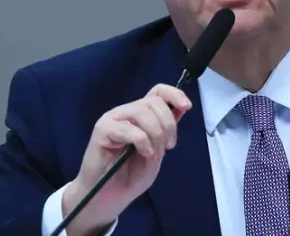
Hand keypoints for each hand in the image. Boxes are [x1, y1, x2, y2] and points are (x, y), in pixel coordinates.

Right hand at [62, 84, 191, 234]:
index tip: (186, 106)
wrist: (108, 197)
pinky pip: (129, 129)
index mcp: (141, 115)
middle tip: (167, 146)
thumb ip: (166, 131)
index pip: (158, 92)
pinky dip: (143, 142)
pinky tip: (144, 154)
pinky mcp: (102, 129)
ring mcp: (113, 119)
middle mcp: (126, 112)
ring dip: (155, 133)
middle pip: (154, 101)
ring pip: (142, 111)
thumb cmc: (130, 176)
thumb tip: (181, 108)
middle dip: (167, 124)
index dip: (174, 94)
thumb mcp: (157, 151)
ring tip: (152, 153)